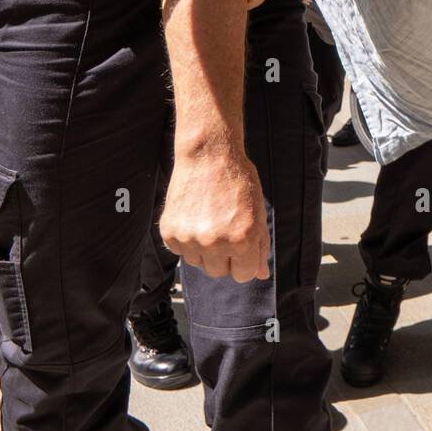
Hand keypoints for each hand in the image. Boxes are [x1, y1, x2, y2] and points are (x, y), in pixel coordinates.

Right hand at [160, 150, 269, 282]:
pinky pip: (179, 251)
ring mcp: (190, 238)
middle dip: (224, 257)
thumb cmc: (237, 181)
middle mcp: (215, 242)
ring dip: (203, 250)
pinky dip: (186, 240)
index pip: (244, 275)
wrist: (208, 155)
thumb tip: (261, 275)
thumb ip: (260, 246)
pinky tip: (193, 217)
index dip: (244, 261)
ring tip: (208, 221)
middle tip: (224, 229)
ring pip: (198, 263)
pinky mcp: (170, 231)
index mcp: (242, 239)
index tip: (241, 245)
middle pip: (219, 273)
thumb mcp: (258, 213)